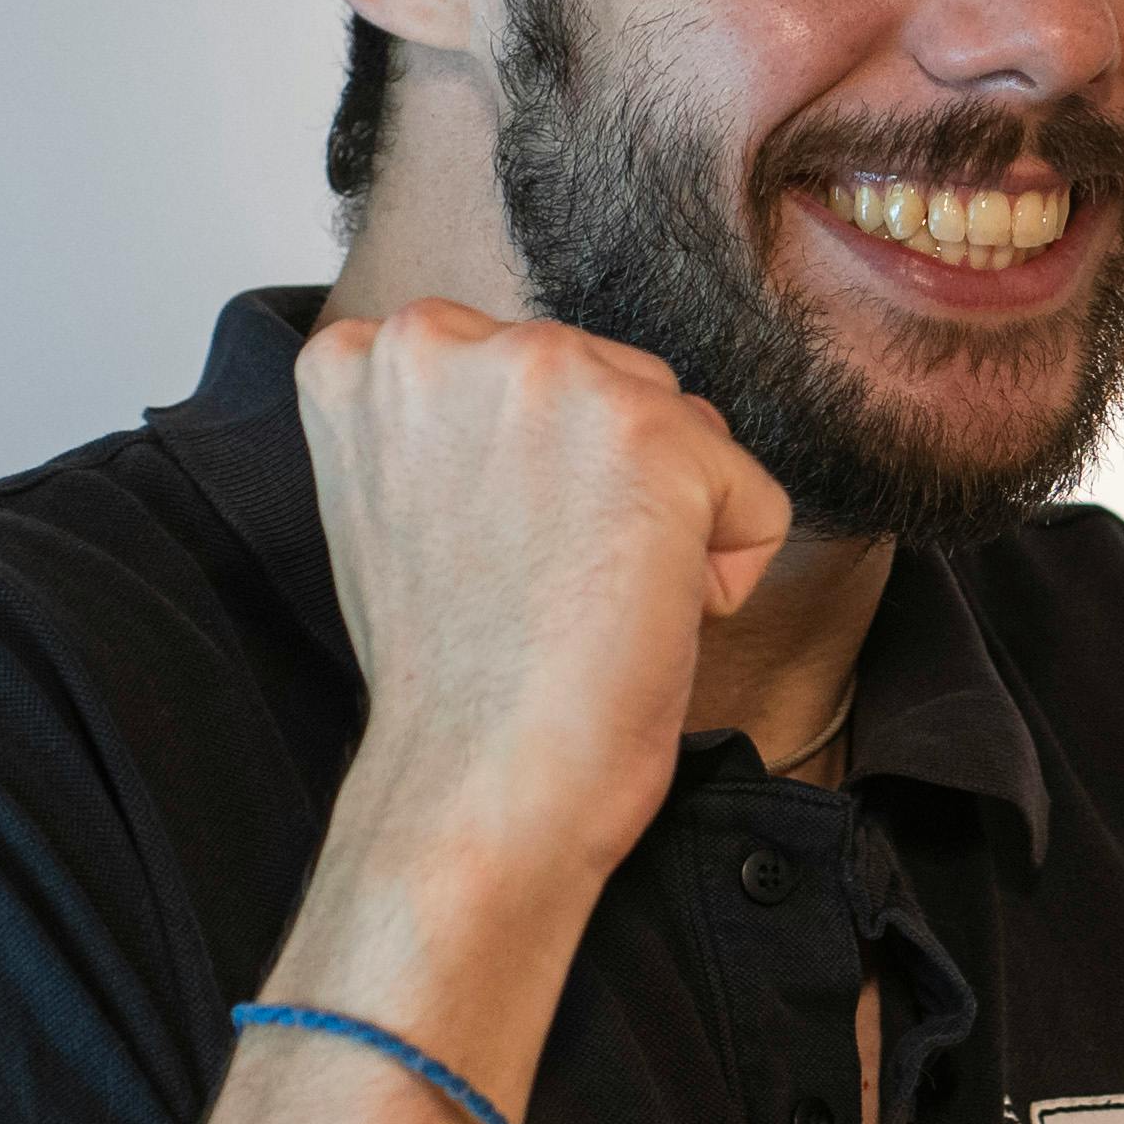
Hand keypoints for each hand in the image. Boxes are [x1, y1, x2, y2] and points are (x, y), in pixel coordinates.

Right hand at [295, 299, 787, 884]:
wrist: (475, 784)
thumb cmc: (450, 674)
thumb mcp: (400, 500)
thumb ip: (452, 423)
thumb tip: (549, 413)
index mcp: (369, 356)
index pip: (524, 368)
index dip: (533, 474)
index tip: (486, 550)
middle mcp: (446, 338)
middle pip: (613, 382)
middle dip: (608, 487)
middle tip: (537, 583)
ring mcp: (552, 377)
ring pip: (685, 432)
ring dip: (667, 523)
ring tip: (581, 600)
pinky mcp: (654, 439)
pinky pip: (754, 503)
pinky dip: (725, 576)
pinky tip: (642, 618)